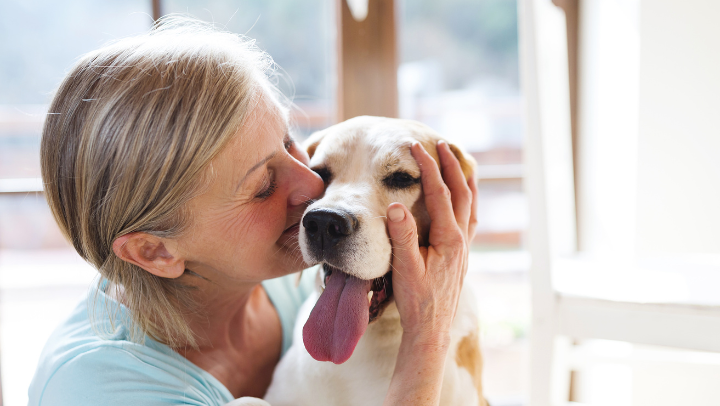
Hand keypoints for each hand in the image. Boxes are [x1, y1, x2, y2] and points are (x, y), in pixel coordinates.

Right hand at [386, 141, 477, 343]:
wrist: (431, 329)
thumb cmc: (416, 301)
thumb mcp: (404, 268)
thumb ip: (402, 236)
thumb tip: (396, 205)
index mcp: (449, 239)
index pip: (439, 193)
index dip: (428, 167)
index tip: (415, 147)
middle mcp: (461, 240)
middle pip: (461, 192)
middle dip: (451, 165)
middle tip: (441, 143)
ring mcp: (464, 247)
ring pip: (470, 204)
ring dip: (464, 180)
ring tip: (459, 162)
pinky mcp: (461, 255)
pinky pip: (469, 219)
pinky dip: (467, 201)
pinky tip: (463, 199)